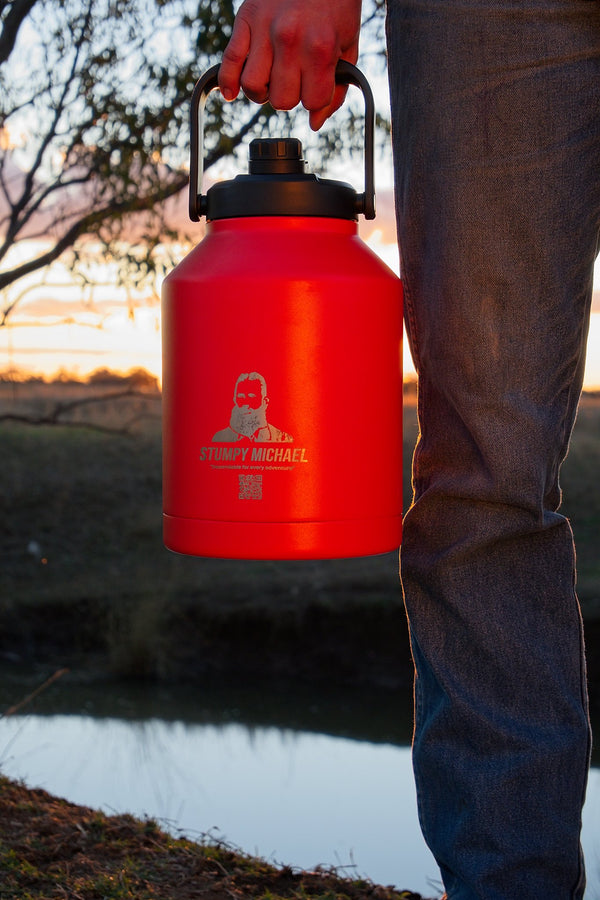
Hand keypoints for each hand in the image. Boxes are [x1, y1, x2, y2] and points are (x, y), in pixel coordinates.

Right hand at [218, 0, 362, 129]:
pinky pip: (230, 61)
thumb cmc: (336, 5)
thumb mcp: (348, 45)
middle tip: (295, 79)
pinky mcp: (245, 20)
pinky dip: (228, 82)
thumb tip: (315, 122)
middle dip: (290, 96)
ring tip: (270, 80)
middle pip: (281, 100)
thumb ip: (336, 88)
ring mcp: (264, 30)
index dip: (315, 99)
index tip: (316, 85)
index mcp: (319, 48)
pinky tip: (232, 92)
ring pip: (253, 87)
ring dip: (262, 91)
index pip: (311, 101)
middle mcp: (289, 40)